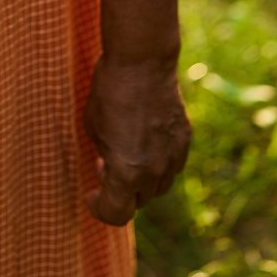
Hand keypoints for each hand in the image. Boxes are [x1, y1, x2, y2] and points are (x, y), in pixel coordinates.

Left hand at [82, 55, 191, 224]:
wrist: (142, 61)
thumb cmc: (109, 91)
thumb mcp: (93, 127)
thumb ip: (104, 156)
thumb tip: (109, 166)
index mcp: (127, 173)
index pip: (116, 215)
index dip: (99, 209)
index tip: (91, 195)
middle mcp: (154, 172)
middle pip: (138, 201)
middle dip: (119, 190)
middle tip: (104, 165)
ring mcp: (173, 157)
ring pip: (158, 186)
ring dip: (141, 179)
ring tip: (125, 151)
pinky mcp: (185, 141)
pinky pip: (171, 165)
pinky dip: (157, 162)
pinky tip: (144, 139)